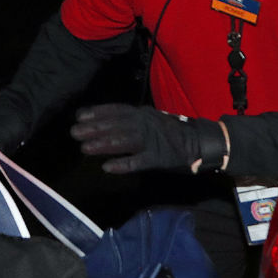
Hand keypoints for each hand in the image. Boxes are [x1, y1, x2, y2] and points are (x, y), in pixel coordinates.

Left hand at [70, 103, 228, 173]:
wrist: (202, 142)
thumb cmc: (173, 133)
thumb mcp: (151, 119)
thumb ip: (132, 121)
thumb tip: (106, 123)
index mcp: (144, 113)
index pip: (117, 110)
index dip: (98, 112)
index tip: (79, 116)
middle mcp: (146, 123)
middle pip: (117, 124)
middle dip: (95, 128)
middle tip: (75, 133)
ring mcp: (153, 141)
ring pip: (125, 140)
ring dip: (104, 144)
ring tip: (85, 148)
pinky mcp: (160, 158)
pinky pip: (139, 162)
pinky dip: (124, 164)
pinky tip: (108, 167)